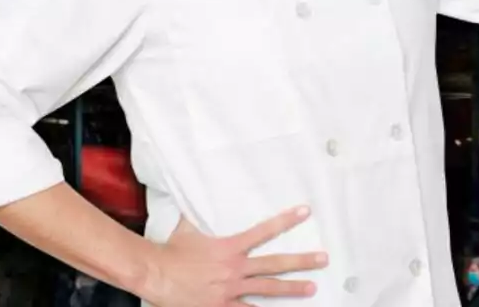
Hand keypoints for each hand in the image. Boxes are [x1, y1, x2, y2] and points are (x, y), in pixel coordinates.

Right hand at [140, 206, 327, 305]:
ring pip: (267, 290)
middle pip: (275, 264)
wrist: (154, 273)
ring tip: (312, 288)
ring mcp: (229, 290)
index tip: (306, 212)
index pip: (265, 230)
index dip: (287, 220)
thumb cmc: (171, 250)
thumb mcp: (188, 226)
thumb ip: (200, 211)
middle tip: (323, 259)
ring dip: (292, 289)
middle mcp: (235, 268)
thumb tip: (198, 189)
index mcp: (230, 247)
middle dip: (302, 261)